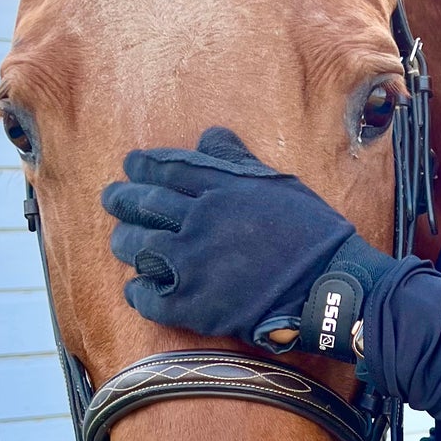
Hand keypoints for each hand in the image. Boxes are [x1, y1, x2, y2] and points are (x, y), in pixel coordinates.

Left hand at [102, 128, 385, 352]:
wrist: (330, 288)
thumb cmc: (312, 235)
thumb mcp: (279, 185)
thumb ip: (238, 162)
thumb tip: (210, 135)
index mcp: (221, 189)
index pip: (168, 169)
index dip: (144, 166)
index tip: (131, 165)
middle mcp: (200, 222)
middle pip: (144, 205)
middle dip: (122, 200)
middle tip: (111, 199)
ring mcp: (193, 264)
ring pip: (138, 247)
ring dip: (125, 242)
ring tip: (121, 242)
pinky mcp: (194, 305)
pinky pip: (148, 297)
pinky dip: (138, 291)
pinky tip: (137, 288)